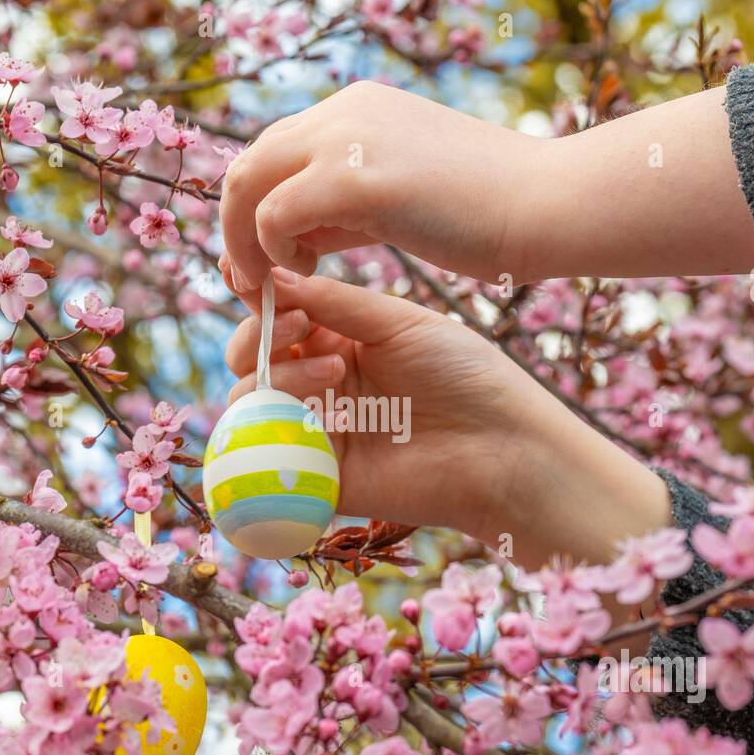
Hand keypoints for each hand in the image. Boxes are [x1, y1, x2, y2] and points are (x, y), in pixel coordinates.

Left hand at [218, 81, 551, 292]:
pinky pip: (273, 214)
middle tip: (249, 281)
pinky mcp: (351, 177)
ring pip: (246, 183)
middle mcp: (343, 110)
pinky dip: (271, 250)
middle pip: (248, 161)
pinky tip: (308, 274)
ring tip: (267, 288)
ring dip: (243, 242)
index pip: (276, 151)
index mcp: (358, 109)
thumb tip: (296, 236)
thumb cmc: (491, 213)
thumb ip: (345, 207)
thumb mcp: (401, 197)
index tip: (267, 259)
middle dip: (235, 226)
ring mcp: (344, 137)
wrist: (549, 204)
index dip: (257, 207)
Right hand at [220, 269, 671, 569]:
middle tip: (298, 327)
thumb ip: (333, 303)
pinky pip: (265, 457)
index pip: (279, 318)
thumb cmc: (465, 377)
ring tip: (334, 371)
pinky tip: (322, 410)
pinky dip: (271, 429)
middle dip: (261, 336)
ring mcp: (318, 432)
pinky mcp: (319, 478)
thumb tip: (272, 276)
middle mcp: (323, 387)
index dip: (263, 300)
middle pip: (252, 359)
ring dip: (277, 376)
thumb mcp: (399, 323)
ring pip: (250, 403)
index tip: (266, 283)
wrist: (503, 449)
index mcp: (341, 343)